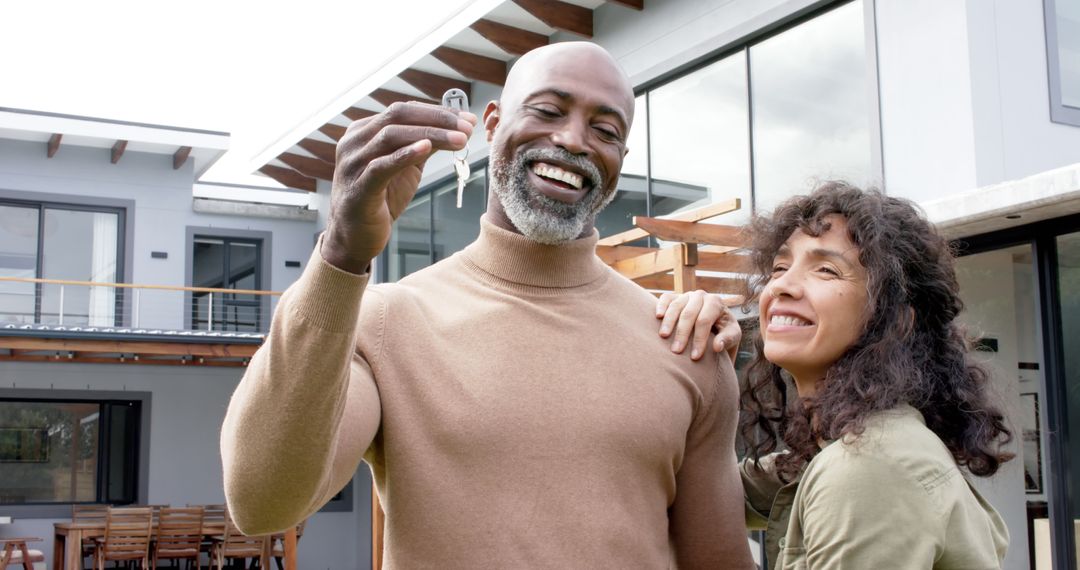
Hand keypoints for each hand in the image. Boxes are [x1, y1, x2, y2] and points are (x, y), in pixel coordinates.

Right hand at [322, 102, 476, 272]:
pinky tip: (426, 148)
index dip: (437, 111)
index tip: (467, 118)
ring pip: (391, 136)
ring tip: (459, 139)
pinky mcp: (358, 187)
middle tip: (467, 126)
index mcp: (364, 131)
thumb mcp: (405, 167)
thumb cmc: (381, 199)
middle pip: (398, 116)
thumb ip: (422, 145)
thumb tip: (454, 127)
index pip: (404, 110)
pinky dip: (405, 155)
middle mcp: (355, 141)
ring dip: (430, 134)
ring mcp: (353, 163)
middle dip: (437, 118)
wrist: (355, 237)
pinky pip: (381, 166)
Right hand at [656, 290, 741, 361]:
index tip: (695, 357)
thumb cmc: (724, 331)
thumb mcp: (733, 336)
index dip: (699, 339)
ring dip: (668, 322)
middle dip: (682, 333)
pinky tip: (658, 316)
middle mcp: (701, 296)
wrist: (714, 323)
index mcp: (716, 302)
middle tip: (676, 350)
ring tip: (663, 337)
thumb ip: (727, 339)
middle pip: (689, 314)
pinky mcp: (675, 297)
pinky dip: (661, 306)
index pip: (704, 321)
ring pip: (676, 306)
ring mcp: (686, 295)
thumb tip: (717, 346)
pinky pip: (666, 298)